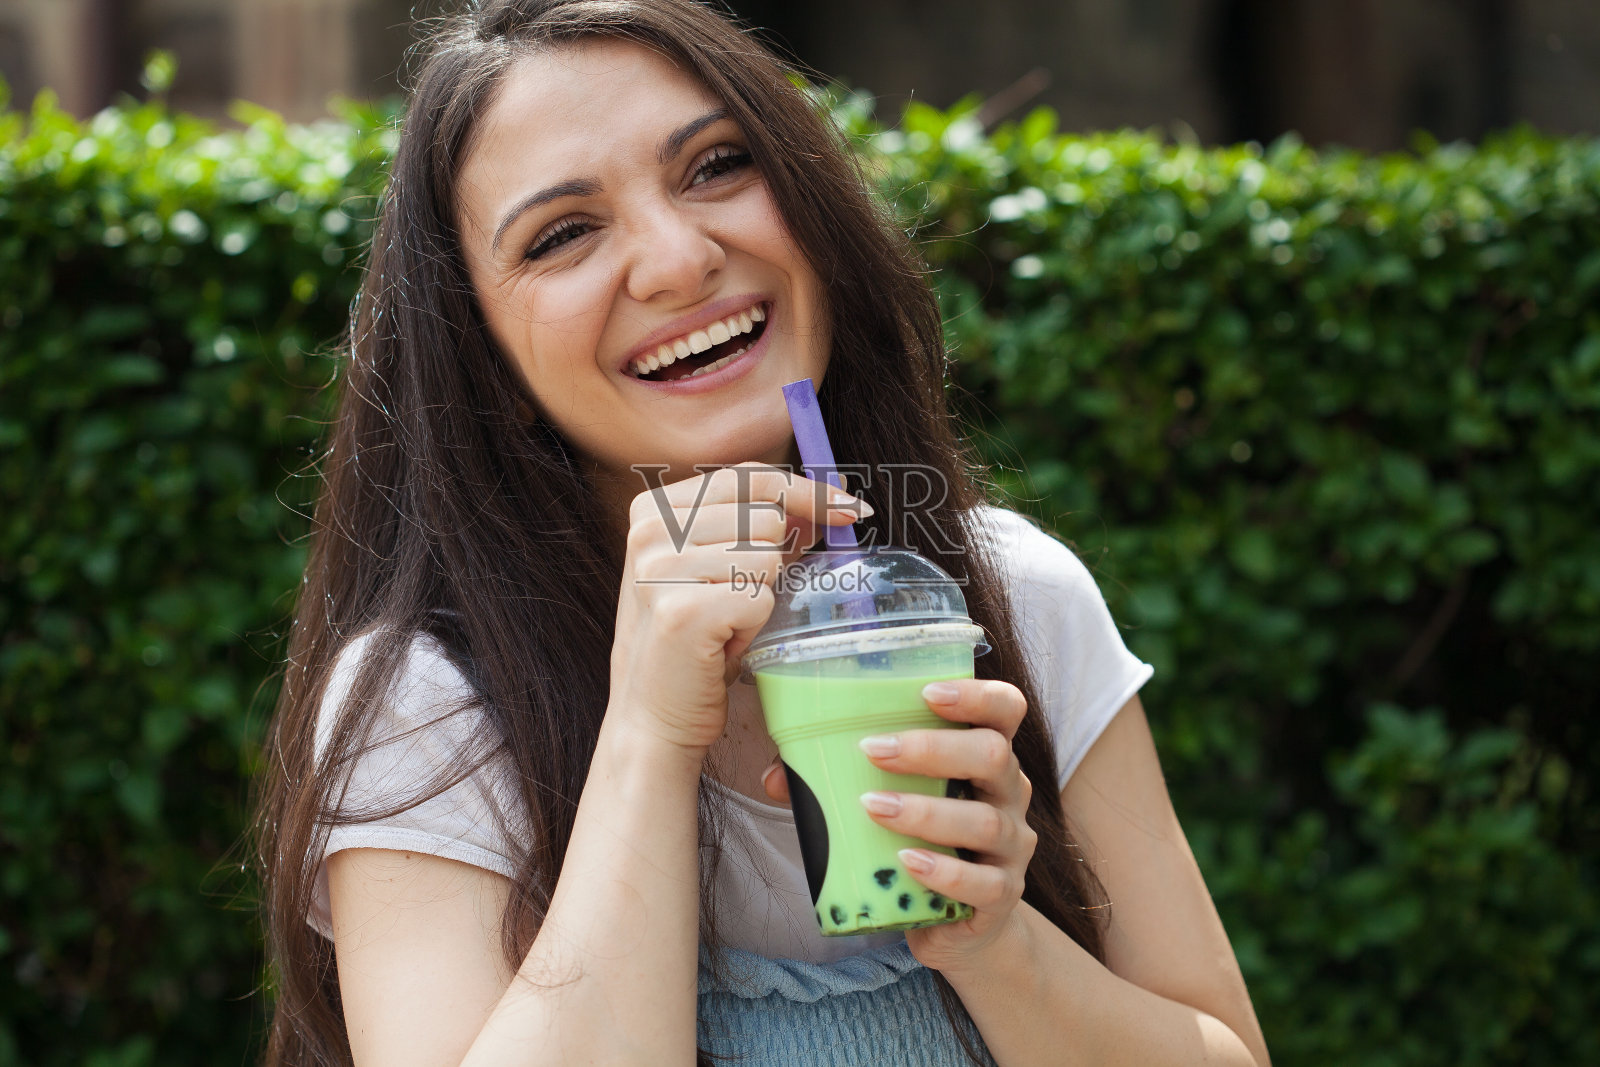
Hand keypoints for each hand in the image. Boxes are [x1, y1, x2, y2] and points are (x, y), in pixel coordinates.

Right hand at [608, 463, 867, 754]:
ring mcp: (662, 569)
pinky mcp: (684, 611)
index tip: (849, 507)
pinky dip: (754, 629)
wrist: (652, 717)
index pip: (748, 475)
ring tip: (724, 626)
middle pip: (766, 517)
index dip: (805, 490)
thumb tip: (834, 495)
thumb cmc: (694, 643)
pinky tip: (722, 646)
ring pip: (768, 558)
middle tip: (734, 602)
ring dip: (759, 598)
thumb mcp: (718, 569)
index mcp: (653, 509)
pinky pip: (762, 600)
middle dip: (771, 563)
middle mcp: (650, 531)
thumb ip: (763, 528)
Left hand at [761, 678, 1036, 971]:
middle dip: (932, 749)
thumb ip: (834, 781)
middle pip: (994, 754)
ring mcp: (1011, 846)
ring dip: (926, 810)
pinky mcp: (1002, 896)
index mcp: (986, 755)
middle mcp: (1009, 793)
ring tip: (874, 808)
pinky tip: (908, 862)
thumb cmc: (918, 840)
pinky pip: (983, 883)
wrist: (957, 923)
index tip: (926, 693)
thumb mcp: (888, 799)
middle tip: (873, 750)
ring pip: (984, 820)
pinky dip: (944, 871)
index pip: (1004, 709)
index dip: (975, 694)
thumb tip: (776, 775)